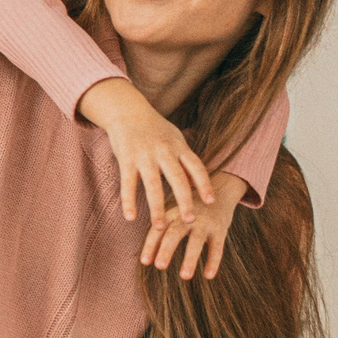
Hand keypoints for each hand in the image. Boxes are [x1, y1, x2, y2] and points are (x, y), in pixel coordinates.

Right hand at [81, 79, 211, 228]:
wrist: (127, 110)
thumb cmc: (154, 128)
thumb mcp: (174, 139)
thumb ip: (185, 160)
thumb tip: (197, 184)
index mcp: (179, 147)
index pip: (196, 167)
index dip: (204, 184)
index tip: (211, 202)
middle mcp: (164, 151)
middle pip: (177, 179)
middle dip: (184, 200)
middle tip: (189, 220)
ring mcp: (145, 155)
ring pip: (153, 185)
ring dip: (157, 208)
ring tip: (160, 227)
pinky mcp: (126, 159)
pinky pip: (128, 183)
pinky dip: (129, 201)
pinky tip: (130, 217)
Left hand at [140, 169, 244, 279]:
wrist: (221, 189)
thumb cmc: (190, 209)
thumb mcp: (174, 214)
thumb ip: (161, 233)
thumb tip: (144, 261)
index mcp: (172, 213)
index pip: (158, 230)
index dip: (151, 245)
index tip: (144, 262)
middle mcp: (187, 217)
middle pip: (175, 233)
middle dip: (167, 249)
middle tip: (160, 266)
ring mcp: (205, 222)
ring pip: (196, 242)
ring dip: (190, 259)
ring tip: (184, 276)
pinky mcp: (220, 228)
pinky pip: (217, 247)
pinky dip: (213, 261)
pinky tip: (209, 276)